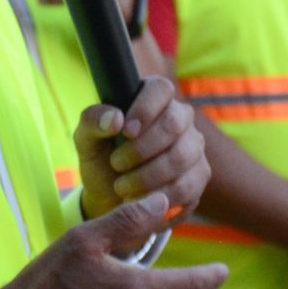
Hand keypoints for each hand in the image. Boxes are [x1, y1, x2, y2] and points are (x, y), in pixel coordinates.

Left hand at [76, 76, 206, 225]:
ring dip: (147, 176)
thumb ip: (92, 122)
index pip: (161, 88)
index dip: (145, 108)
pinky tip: (140, 200)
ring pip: (181, 157)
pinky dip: (158, 196)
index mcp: (154, 98)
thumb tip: (115, 118)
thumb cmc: (102, 159)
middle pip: (174, 123)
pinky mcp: (200, 176)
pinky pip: (187, 186)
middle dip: (142, 148)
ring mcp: (194, 146)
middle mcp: (180, 117)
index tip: (125, 131)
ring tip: (122, 186)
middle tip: (117, 164)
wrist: (113, 197)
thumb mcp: (87, 140)